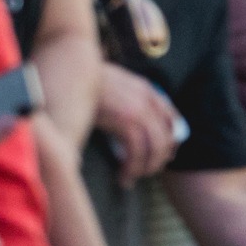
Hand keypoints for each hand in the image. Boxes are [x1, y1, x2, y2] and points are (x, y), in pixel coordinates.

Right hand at [95, 63, 182, 185]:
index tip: (164, 153)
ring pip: (154, 148)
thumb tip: (127, 121)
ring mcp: (139, 111)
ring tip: (132, 177)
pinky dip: (132, 168)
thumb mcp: (115, 83)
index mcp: (147, 90)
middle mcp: (148, 101)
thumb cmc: (86, 79)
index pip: (170, 118)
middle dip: (158, 159)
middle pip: (165, 138)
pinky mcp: (126, 121)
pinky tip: (123, 176)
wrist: (75, 68)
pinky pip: (137, 151)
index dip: (170, 139)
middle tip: (146, 172)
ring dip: (146, 168)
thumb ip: (127, 98)